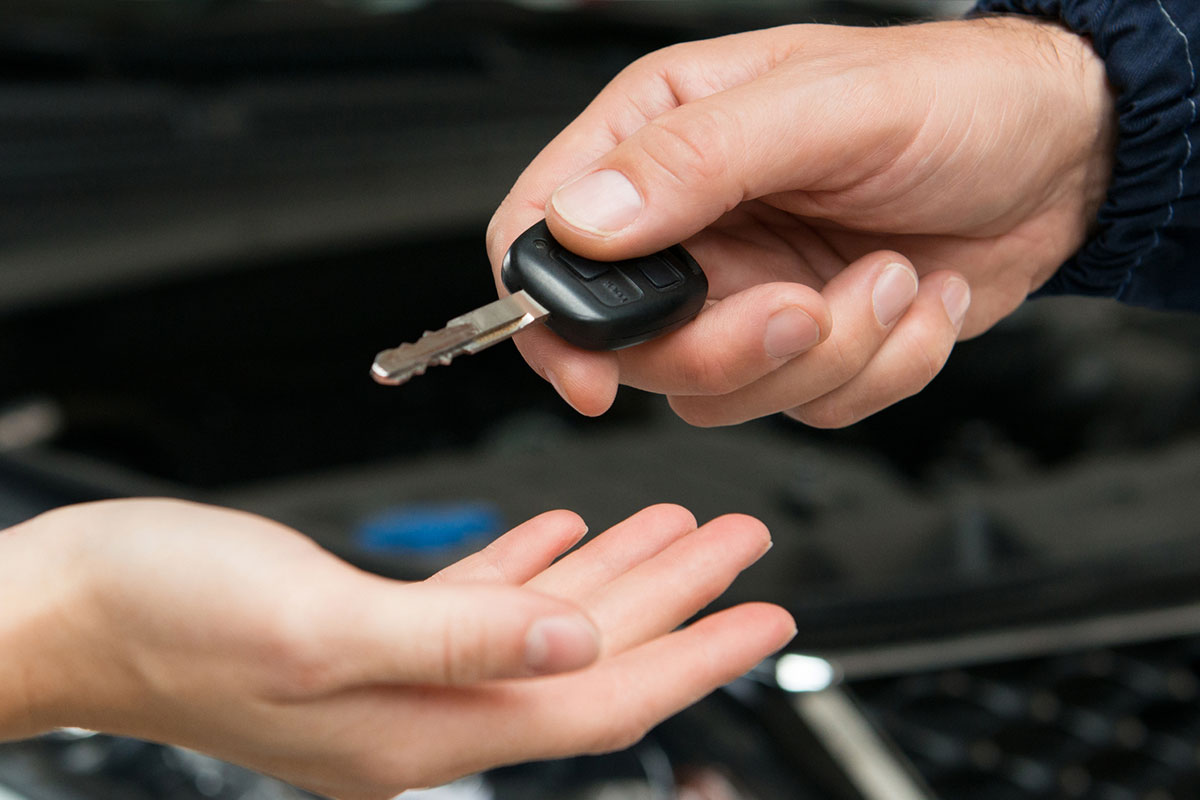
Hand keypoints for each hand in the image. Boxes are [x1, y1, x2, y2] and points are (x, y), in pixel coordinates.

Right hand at [0, 499, 791, 798]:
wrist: (69, 605)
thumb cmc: (164, 616)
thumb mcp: (316, 623)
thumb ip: (457, 639)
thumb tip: (576, 651)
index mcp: (424, 724)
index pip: (599, 702)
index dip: (693, 656)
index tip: (765, 616)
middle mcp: (425, 709)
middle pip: (587, 658)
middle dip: (676, 601)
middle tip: (743, 548)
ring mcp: (400, 673)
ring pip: (545, 625)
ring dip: (615, 575)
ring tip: (680, 531)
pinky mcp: (370, 630)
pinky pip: (482, 602)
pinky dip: (534, 568)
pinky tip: (564, 540)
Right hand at [488, 17, 1115, 426]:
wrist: (1063, 156)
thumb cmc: (954, 98)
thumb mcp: (825, 106)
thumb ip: (695, 160)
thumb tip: (581, 218)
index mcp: (661, 142)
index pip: (542, 236)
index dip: (547, 318)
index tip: (593, 376)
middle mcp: (692, 226)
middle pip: (637, 344)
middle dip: (731, 347)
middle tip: (806, 304)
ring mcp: (744, 292)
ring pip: (723, 391)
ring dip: (827, 353)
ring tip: (889, 276)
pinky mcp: (804, 341)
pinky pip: (807, 404)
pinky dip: (879, 369)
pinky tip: (917, 297)